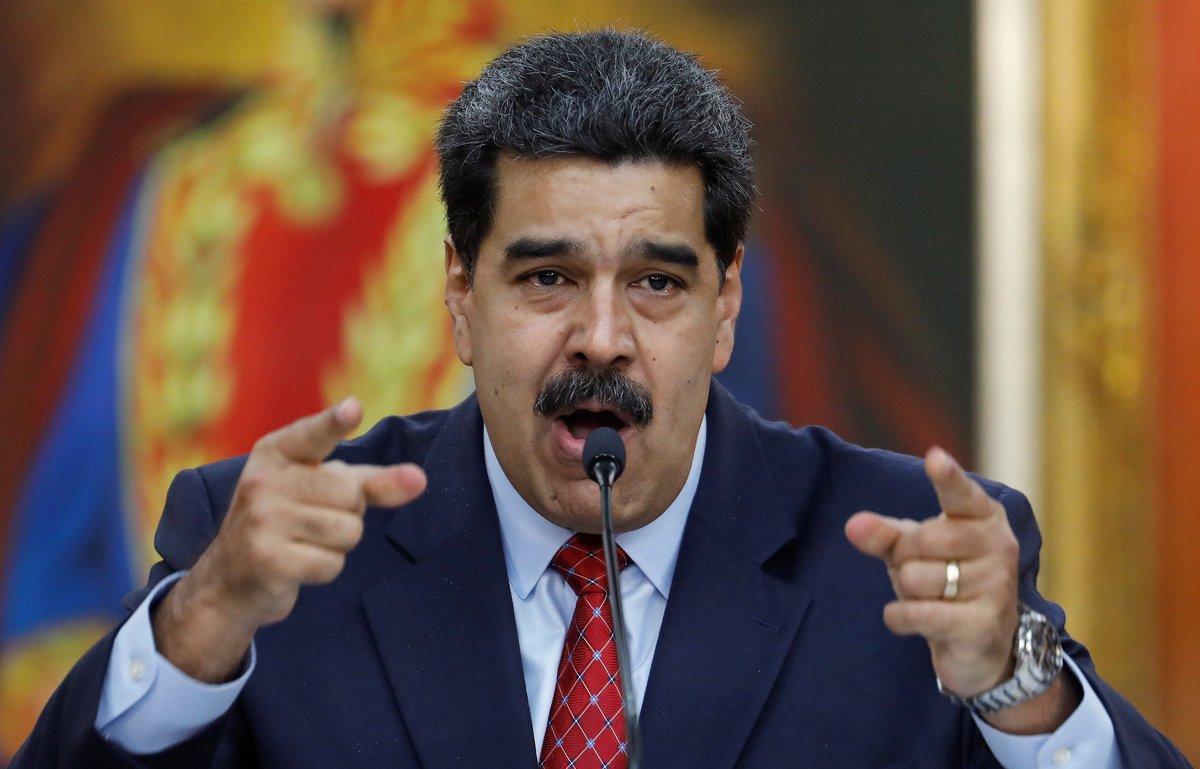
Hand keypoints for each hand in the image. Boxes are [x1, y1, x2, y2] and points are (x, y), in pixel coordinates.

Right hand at [153, 398, 426, 681]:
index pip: (313, 435)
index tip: (353, 409)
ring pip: (348, 532)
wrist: (230, 578)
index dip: (334, 423)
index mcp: (277, 452)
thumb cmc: (291, 521)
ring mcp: (261, 519)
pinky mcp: (266, 558)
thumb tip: (421, 479)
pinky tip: (297, 566)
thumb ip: (375, 482)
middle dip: (348, 516)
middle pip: (352, 495)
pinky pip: (332, 564)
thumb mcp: (327, 491)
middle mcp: (263, 480)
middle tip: (312, 522)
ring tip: (304, 543)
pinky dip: (325, 570)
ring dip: (337, 546)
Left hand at [844, 448, 1018, 699]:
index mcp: (983, 516)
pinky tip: (908, 618)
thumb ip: (884, 532)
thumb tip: (853, 525)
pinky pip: (917, 614)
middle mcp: (998, 545)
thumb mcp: (913, 548)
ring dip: (905, 591)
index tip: (935, 458)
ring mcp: (995, 586)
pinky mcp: (983, 624)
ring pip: (914, 578)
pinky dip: (899, 617)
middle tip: (920, 571)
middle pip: (919, 540)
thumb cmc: (945, 578)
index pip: (960, 494)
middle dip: (902, 558)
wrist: (981, 642)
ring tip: (927, 597)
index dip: (947, 477)